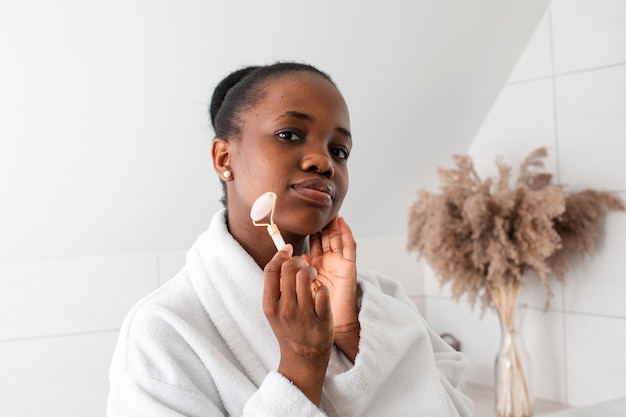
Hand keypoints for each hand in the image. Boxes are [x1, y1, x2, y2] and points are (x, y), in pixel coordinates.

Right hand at [263, 244, 332, 404]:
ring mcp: (304, 316)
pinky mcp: (321, 321)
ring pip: (307, 276)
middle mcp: (285, 310)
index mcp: (270, 306)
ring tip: (313, 275)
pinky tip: (320, 292)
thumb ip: (275, 286)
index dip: (280, 255)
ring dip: (312, 270)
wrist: (303, 359)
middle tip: (303, 265)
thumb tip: (282, 255)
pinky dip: (322, 288)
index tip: (288, 250)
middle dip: (299, 261)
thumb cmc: (288, 329)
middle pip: (290, 269)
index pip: (271, 270)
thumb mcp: (273, 310)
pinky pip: (323, 291)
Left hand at [309, 216, 359, 361]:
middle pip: (326, 238)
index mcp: (317, 267)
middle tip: (318, 208)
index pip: (314, 244)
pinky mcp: (349, 267)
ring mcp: (340, 264)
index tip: (305, 217)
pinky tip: (342, 222)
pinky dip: (346, 233)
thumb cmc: (314, 312)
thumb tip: (293, 257)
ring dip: (334, 224)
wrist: (327, 326)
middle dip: (323, 224)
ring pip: (337, 238)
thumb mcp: (301, 288)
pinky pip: (349, 247)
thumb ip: (298, 272)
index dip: (311, 231)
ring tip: (330, 209)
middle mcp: (329, 263)